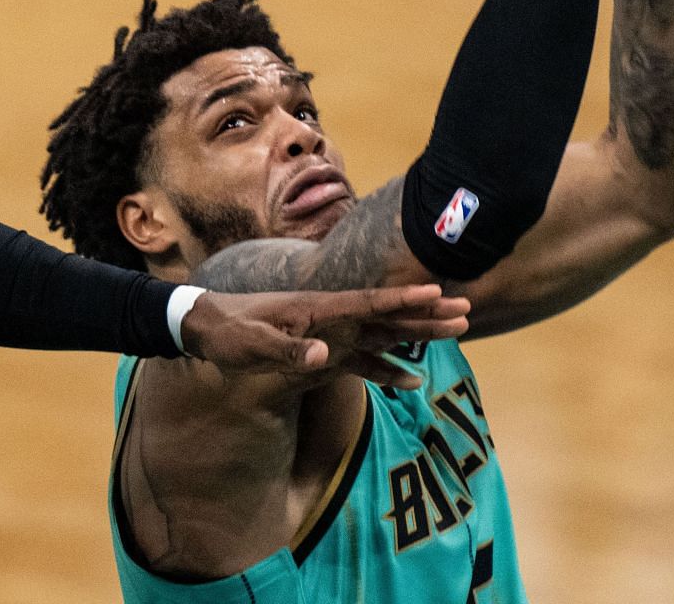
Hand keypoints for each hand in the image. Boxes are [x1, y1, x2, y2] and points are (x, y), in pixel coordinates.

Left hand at [177, 284, 470, 389]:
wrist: (208, 327)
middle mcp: (331, 319)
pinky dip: (387, 371)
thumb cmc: (228, 331)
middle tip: (466, 313)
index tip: (437, 292)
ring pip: (382, 335)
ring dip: (416, 336)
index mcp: (318, 308)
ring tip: (455, 332)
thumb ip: (287, 349)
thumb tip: (324, 354)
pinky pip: (362, 363)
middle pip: (387, 317)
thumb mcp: (251, 343)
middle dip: (426, 315)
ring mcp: (330, 336)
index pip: (368, 302)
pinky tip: (411, 381)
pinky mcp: (322, 354)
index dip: (403, 299)